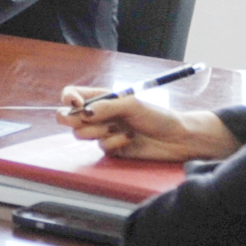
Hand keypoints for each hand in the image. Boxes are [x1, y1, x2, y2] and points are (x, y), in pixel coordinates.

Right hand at [58, 90, 236, 162]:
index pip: (72, 95)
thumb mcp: (131, 105)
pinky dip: (114, 142)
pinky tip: (129, 139)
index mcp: (102, 99)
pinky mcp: (111, 149)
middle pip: (68, 118)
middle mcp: (99, 115)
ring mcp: (103, 133)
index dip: (68, 99)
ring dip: (100, 131)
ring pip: (81, 135)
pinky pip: (100, 147)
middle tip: (92, 119)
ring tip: (120, 128)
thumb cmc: (157, 116)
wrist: (176, 139)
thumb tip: (84, 112)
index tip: (76, 104)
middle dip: (76, 120)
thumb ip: (105, 106)